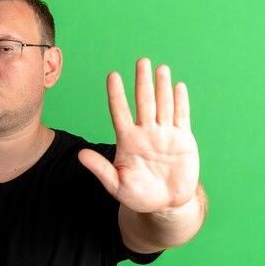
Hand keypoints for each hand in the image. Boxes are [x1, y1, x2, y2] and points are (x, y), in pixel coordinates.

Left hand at [78, 58, 198, 212]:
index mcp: (127, 141)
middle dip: (142, 82)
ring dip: (162, 87)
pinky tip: (178, 86)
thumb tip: (80, 155)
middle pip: (144, 102)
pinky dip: (181, 102)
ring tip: (160, 68)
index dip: (117, 94)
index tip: (112, 76)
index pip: (120, 112)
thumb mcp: (116, 185)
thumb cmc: (138, 195)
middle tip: (141, 61)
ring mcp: (165, 134)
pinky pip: (182, 117)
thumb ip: (101, 169)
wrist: (166, 204)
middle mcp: (146, 132)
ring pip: (163, 105)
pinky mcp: (183, 139)